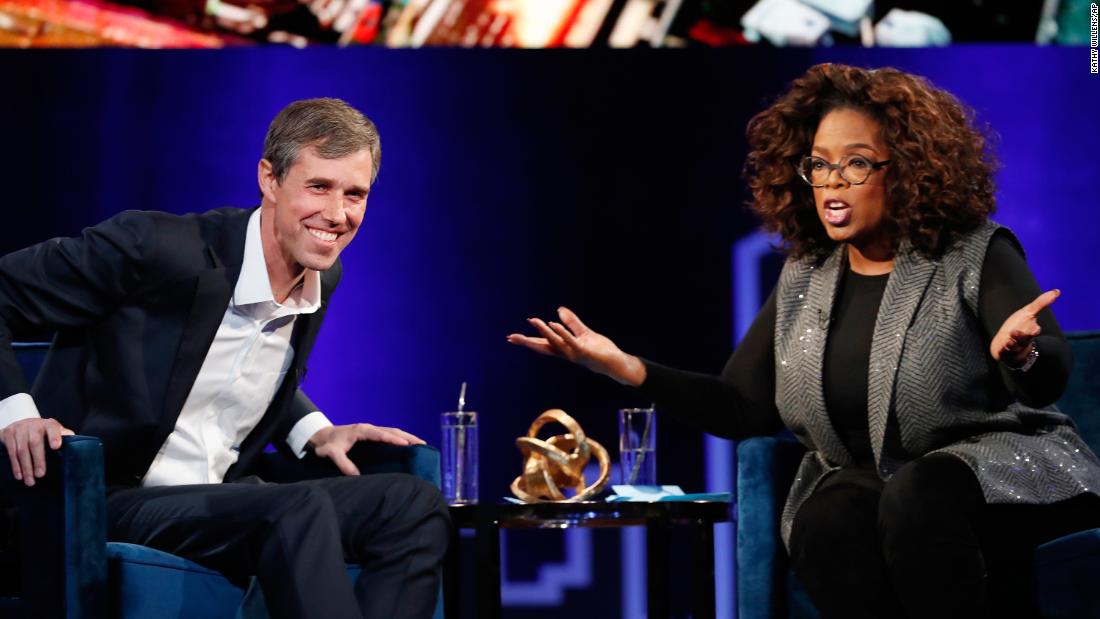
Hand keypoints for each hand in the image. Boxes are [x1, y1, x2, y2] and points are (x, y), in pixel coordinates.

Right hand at [0, 418, 73, 486]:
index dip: (55, 437)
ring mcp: (19, 428)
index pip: (53, 428)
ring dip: (25, 467)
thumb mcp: (55, 433)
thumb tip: (77, 445)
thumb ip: (64, 438)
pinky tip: (19, 475)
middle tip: (41, 475)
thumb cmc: (44, 433)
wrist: (23, 425)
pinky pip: (11, 452)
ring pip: (22, 450)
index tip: (56, 447)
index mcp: (49, 424)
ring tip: (30, 481)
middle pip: (35, 442)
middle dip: (38, 460)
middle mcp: (34, 425)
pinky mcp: (8, 434)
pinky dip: (15, 465)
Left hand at [308, 423, 424, 475]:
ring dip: (407, 437)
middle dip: (408, 437)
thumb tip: (356, 475)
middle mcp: (369, 428)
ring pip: (393, 432)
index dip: (394, 439)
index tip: (407, 445)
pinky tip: (408, 446)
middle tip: (423, 444)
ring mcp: (371, 430)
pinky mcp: (372, 434)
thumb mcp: (331, 453)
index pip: (381, 434)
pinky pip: (389, 435)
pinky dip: (400, 438)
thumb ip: (342, 463)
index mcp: (362, 430)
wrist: (322, 436)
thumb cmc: (327, 444)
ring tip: (421, 445)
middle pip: (392, 431)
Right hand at [506, 306, 646, 385]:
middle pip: (543, 346)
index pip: (543, 344)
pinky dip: (561, 332)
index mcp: (564, 349)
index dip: (528, 340)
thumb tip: (558, 310)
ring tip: (534, 321)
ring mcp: (574, 353)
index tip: (512, 337)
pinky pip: (570, 340)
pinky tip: (553, 324)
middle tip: (511, 337)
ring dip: (544, 331)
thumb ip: (571, 322)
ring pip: (555, 341)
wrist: (616, 363)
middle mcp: (566, 353)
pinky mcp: (584, 351)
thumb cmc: (600, 350)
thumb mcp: (584, 333)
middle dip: (527, 341)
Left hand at [990, 289, 1059, 365]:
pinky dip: (1003, 350)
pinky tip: (1001, 347)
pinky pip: (1003, 351)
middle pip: (1024, 339)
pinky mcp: (1004, 351)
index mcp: (1030, 331)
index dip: (1033, 330)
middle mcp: (1023, 340)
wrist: (1006, 339)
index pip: (1034, 330)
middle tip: (1017, 332)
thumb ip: (1041, 303)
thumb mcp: (1029, 312)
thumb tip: (1057, 291)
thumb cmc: (1019, 324)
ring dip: (1012, 343)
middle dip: (1022, 336)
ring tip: (1008, 341)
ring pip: (1014, 345)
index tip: (1035, 329)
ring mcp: (1014, 346)